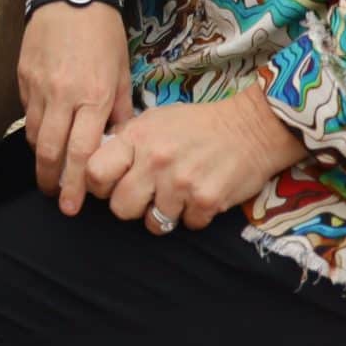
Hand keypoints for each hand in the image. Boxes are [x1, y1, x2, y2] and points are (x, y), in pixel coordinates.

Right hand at [20, 0, 130, 215]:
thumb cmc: (103, 31)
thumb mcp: (123, 69)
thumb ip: (121, 108)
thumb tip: (120, 141)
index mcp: (95, 95)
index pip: (83, 152)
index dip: (77, 184)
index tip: (74, 204)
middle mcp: (65, 94)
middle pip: (51, 151)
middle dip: (52, 181)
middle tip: (56, 199)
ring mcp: (40, 85)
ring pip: (33, 135)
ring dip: (41, 158)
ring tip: (49, 172)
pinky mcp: (23, 75)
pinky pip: (27, 112)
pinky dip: (33, 128)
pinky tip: (42, 135)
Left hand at [81, 90, 307, 234]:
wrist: (250, 128)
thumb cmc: (198, 124)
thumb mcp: (155, 120)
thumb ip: (126, 140)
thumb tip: (96, 162)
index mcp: (138, 137)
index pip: (95, 172)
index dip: (98, 184)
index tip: (109, 185)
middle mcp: (155, 160)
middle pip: (120, 207)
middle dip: (130, 206)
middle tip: (145, 195)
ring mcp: (181, 183)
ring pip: (153, 223)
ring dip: (163, 214)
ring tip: (176, 194)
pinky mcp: (206, 202)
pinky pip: (187, 225)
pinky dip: (193, 216)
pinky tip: (199, 195)